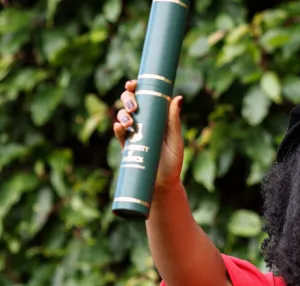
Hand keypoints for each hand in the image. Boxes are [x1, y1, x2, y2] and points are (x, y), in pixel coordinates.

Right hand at [113, 79, 185, 194]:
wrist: (163, 184)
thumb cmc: (173, 161)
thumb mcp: (175, 139)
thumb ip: (173, 120)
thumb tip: (178, 97)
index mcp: (157, 116)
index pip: (145, 96)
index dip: (137, 87)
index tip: (133, 84)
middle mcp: (144, 121)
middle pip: (130, 102)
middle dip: (128, 99)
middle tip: (134, 107)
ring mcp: (133, 133)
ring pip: (122, 115)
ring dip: (122, 114)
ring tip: (130, 122)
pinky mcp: (126, 146)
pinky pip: (119, 133)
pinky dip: (117, 128)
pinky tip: (120, 127)